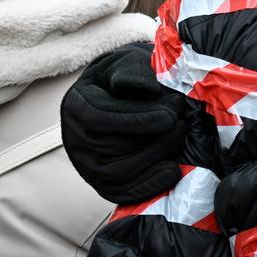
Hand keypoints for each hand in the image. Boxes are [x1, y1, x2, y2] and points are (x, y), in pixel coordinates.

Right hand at [61, 43, 200, 203]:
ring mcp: (87, 165)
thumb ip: (133, 72)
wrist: (128, 95)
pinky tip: (173, 170)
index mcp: (77, 105)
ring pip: (120, 171)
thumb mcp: (128, 63)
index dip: (138, 120)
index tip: (170, 116)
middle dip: (155, 136)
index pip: (100, 119)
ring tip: (179, 134)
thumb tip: (141, 87)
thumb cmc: (130, 76)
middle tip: (182, 120)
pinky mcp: (103, 183)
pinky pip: (122, 193)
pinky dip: (149, 185)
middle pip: (112, 147)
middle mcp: (75, 139)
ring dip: (156, 155)